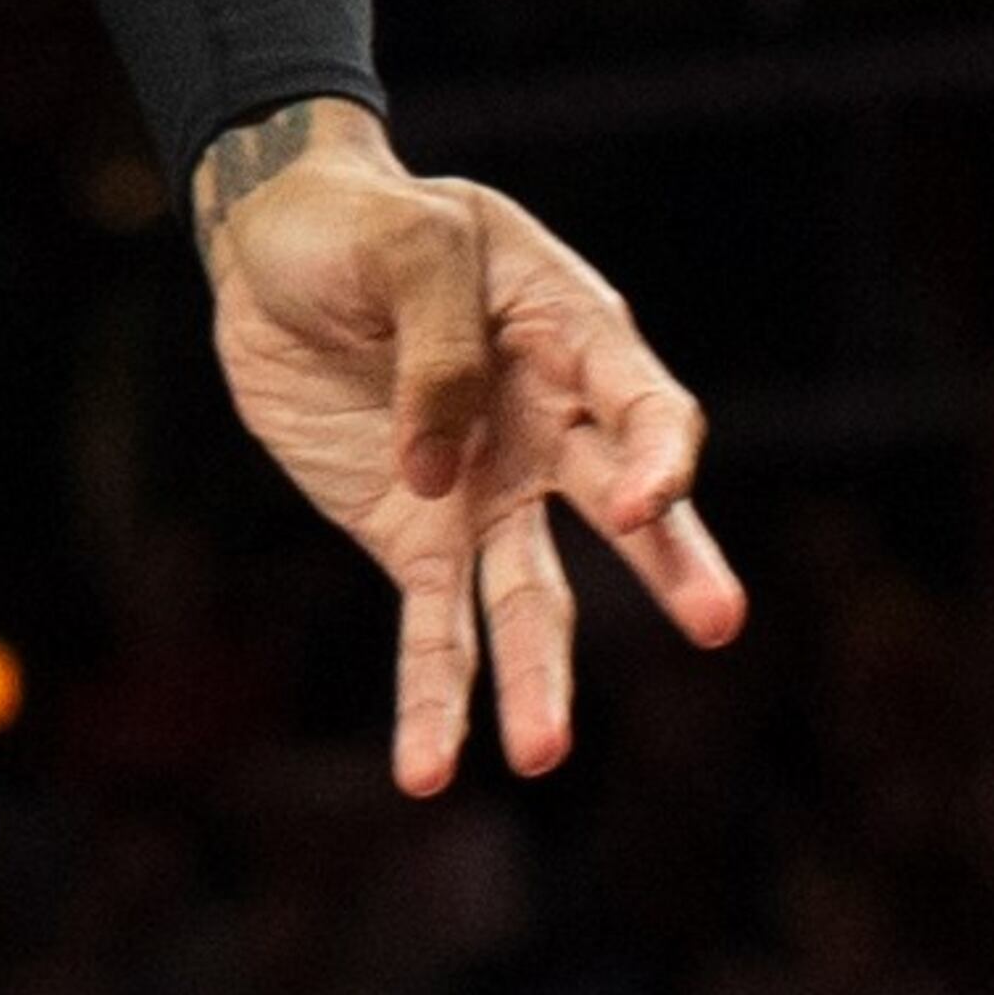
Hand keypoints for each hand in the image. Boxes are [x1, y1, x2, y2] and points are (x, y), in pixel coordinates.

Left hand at [195, 100, 744, 797]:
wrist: (273, 246)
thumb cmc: (361, 223)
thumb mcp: (408, 243)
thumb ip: (438, 349)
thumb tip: (436, 476)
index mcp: (571, 334)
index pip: (644, 406)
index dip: (657, 458)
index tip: (640, 503)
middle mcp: (550, 428)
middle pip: (628, 511)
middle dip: (675, 565)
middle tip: (720, 622)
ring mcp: (486, 492)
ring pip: (534, 599)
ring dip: (539, 679)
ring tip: (542, 754)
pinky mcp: (416, 539)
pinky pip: (437, 632)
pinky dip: (436, 703)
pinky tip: (428, 772)